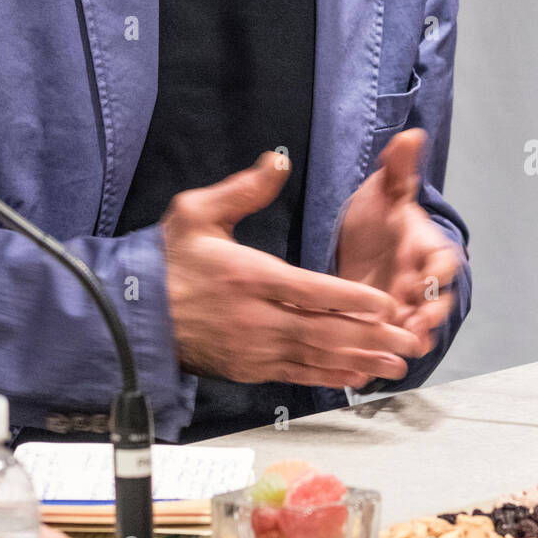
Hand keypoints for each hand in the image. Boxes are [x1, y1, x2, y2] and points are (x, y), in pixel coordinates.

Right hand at [159, 152, 422, 388]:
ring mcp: (252, 349)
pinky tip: (354, 376)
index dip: (350, 299)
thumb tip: (279, 160)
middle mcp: (254, 318)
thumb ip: (243, 189)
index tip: (385, 303)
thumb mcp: (196, 211)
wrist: (131, 311)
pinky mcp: (247, 368)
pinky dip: (328, 376)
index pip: (309, 291)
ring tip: (394, 362)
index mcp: (247, 276)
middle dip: (368, 338)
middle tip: (406, 339)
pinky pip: (295, 374)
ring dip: (357, 361)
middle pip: (320, 331)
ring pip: (313, 357)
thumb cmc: (167, 258)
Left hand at [336, 129, 462, 358]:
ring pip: (416, 325)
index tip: (423, 282)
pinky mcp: (383, 320)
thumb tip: (410, 134)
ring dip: (411, 337)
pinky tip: (373, 362)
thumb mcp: (384, 189)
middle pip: (435, 301)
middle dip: (428, 315)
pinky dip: (386, 350)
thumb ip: (398, 168)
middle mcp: (418, 278)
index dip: (437, 273)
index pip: (443, 260)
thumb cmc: (378, 213)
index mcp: (424, 246)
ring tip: (402, 349)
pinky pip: (391, 339)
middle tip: (414, 327)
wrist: (357, 239)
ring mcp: (403, 302)